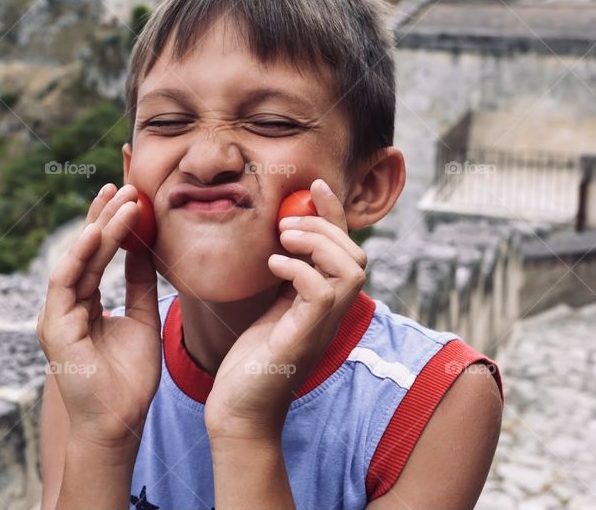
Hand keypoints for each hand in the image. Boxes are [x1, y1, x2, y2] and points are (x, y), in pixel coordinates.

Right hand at [36, 183, 161, 446]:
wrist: (120, 422)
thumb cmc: (129, 377)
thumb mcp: (141, 319)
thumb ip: (137, 284)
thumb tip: (143, 247)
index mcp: (83, 302)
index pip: (96, 253)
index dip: (110, 222)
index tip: (129, 193)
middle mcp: (66, 304)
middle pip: (84, 250)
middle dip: (103, 215)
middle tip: (125, 184)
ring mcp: (57, 315)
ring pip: (76, 260)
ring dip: (99, 228)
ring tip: (123, 200)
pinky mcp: (54, 328)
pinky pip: (64, 283)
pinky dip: (80, 256)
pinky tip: (97, 233)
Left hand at [204, 178, 367, 441]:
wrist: (239, 411)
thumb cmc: (251, 362)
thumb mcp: (270, 308)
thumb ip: (284, 279)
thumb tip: (278, 240)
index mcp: (324, 301)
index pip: (343, 247)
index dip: (334, 212)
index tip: (314, 184)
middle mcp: (331, 313)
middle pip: (356, 254)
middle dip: (324, 226)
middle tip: (285, 223)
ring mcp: (322, 327)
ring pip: (350, 269)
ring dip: (316, 243)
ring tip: (281, 240)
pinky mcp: (305, 338)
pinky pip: (321, 292)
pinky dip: (300, 269)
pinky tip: (273, 266)